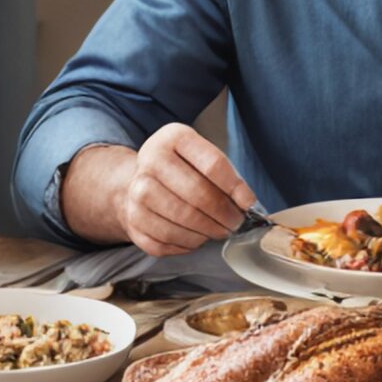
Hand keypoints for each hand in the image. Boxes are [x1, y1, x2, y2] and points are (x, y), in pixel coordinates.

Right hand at [117, 123, 254, 255]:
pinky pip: (167, 240)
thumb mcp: (202, 158)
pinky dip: (188, 243)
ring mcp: (137, 193)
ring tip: (218, 230)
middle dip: (225, 214)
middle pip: (199, 195)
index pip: (213, 165)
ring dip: (209, 231)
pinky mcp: (133, 221)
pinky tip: (196, 237)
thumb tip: (246, 204)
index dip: (235, 188)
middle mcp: (150, 162)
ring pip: (184, 220)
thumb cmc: (182, 170)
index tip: (248, 203)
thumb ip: (225, 176)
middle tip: (236, 223)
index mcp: (172, 138)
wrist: (140, 181)